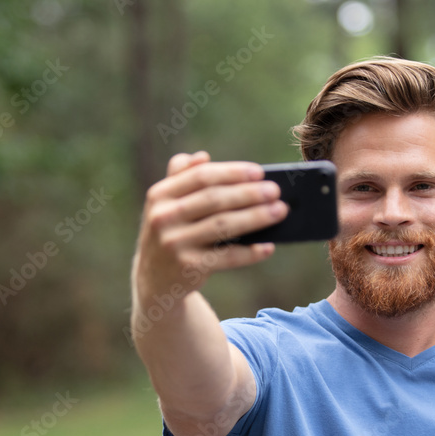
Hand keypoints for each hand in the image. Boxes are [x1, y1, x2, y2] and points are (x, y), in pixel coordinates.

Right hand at [132, 151, 288, 301]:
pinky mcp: (188, 267)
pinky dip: (250, 252)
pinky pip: (227, 257)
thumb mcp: (166, 204)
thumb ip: (180, 176)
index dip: (232, 172)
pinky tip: (268, 247)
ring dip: (256, 217)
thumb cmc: (170, 232)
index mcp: (160, 195)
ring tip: (279, 211)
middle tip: (275, 191)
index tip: (259, 172)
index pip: (201, 177)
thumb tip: (202, 156)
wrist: (155, 279)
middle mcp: (163, 217)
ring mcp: (175, 244)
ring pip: (223, 226)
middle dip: (249, 193)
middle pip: (214, 200)